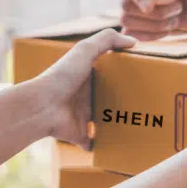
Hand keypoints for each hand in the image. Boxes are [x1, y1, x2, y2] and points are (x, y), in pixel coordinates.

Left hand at [35, 29, 137, 149]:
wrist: (42, 107)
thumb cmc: (61, 77)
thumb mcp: (85, 50)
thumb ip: (107, 39)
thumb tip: (133, 41)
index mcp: (87, 77)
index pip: (107, 74)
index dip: (122, 74)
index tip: (141, 76)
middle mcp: (84, 96)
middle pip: (107, 98)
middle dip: (122, 101)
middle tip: (144, 103)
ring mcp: (81, 116)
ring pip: (103, 121)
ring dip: (115, 123)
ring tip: (137, 125)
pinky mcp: (79, 134)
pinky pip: (92, 143)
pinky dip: (100, 147)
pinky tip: (114, 147)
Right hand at [119, 0, 186, 40]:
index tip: (149, 6)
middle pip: (125, 2)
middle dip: (154, 12)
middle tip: (179, 7)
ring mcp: (138, 4)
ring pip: (127, 20)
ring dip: (156, 24)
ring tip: (176, 18)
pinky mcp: (141, 23)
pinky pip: (133, 33)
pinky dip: (152, 36)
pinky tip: (170, 29)